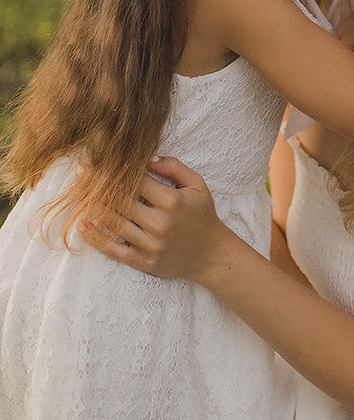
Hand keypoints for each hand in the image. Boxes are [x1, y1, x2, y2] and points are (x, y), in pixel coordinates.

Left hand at [78, 156, 224, 283]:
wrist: (211, 255)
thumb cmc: (203, 216)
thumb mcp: (197, 185)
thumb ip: (174, 167)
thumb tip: (148, 158)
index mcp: (171, 201)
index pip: (135, 180)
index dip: (114, 169)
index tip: (96, 160)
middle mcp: (158, 222)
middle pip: (119, 199)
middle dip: (97, 184)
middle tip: (79, 172)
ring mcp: (149, 244)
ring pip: (112, 222)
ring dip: (92, 205)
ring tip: (76, 193)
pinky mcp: (143, 261)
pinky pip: (113, 249)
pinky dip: (95, 237)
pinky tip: (82, 225)